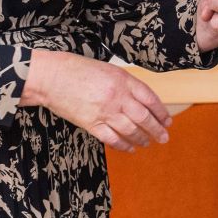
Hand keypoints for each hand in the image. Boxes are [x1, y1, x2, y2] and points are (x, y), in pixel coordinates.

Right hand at [20, 51, 170, 151]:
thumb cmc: (76, 70)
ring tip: (148, 143)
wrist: (51, 77)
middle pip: (144, 117)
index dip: (161, 112)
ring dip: (142, 139)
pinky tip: (130, 148)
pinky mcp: (92, 124)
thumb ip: (124, 84)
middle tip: (164, 137)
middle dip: (157, 129)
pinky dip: (123, 146)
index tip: (167, 120)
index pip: (150, 98)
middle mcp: (117, 97)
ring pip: (130, 130)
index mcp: (122, 80)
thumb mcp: (107, 69)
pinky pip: (112, 139)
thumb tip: (139, 100)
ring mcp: (104, 112)